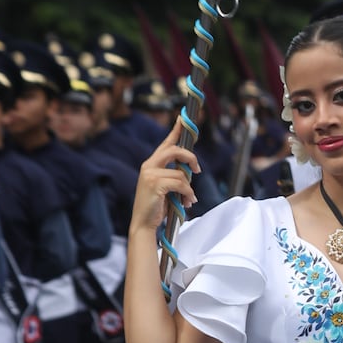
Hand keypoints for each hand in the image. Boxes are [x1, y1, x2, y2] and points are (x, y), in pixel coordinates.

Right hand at [129, 118, 200, 234]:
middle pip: (175, 150)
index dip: (176, 130)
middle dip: (190, 157)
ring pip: (181, 172)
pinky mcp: (155, 184)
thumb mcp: (166, 188)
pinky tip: (187, 202)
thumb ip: (175, 175)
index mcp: (151, 164)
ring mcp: (150, 174)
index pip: (166, 143)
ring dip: (189, 187)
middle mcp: (149, 165)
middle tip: (198, 169)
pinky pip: (181, 183)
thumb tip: (191, 169)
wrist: (144, 224)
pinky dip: (187, 193)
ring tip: (188, 199)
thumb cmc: (156, 207)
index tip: (184, 118)